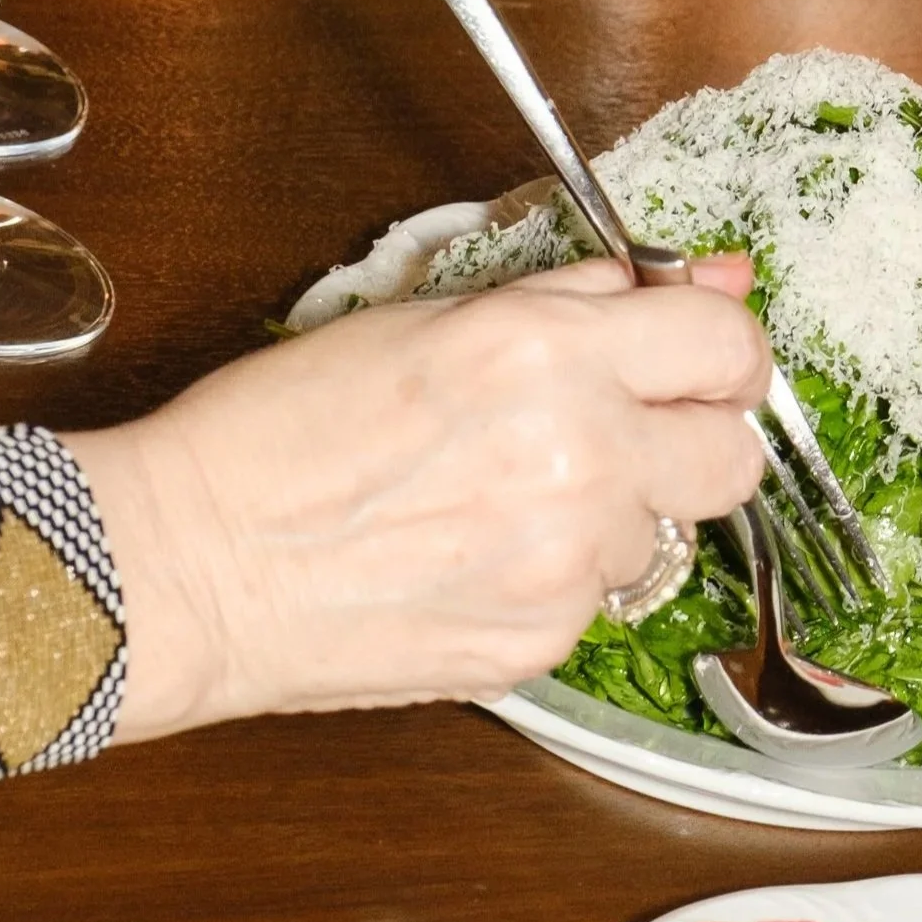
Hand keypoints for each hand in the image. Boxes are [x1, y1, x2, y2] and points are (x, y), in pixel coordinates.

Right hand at [66, 256, 768, 732]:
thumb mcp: (434, 316)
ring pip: (663, 533)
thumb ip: (584, 295)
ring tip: (504, 495)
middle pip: (735, 457)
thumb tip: (705, 275)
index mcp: (554, 355)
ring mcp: (565, 564)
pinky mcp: (539, 647)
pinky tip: (476, 554)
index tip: (703, 358)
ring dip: (616, 511)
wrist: (186, 564)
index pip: (728, 345)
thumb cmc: (283, 429)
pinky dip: (559, 577)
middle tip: (633, 428)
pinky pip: (599, 600)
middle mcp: (581, 459)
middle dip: (697, 436)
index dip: (725, 349)